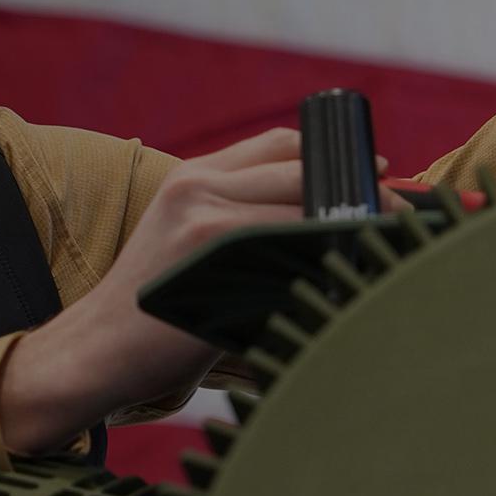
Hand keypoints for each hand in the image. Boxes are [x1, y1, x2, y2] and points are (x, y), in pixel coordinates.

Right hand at [0, 127, 366, 454]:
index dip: (336, 154)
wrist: (94, 351)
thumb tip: (330, 225)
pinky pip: (292, 255)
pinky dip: (325, 266)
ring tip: (383, 250)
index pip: (280, 143)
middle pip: (302, 172)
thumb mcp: (184, 240)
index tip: (380, 170)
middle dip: (360, 192)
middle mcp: (198, 188)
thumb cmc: (150, 309)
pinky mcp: (215, 262)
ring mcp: (206, 223)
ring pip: (305, 211)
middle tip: (401, 216)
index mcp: (194, 177)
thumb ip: (240, 218)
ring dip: (351, 231)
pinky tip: (347, 283)